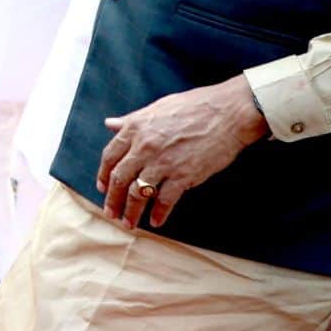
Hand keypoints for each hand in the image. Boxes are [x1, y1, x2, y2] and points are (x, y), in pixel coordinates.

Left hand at [96, 73, 269, 229]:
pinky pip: (164, 200)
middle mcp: (144, 147)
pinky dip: (158, 214)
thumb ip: (131, 120)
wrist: (227, 113)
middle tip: (110, 213)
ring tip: (129, 223)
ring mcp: (163, 162)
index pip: (110, 156)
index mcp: (135, 129)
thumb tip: (110, 124)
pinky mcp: (183, 175)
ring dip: (131, 211)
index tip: (102, 188)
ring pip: (138, 193)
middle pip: (119, 179)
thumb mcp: (156, 108)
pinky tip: (156, 222)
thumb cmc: (194, 107)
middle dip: (113, 200)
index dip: (103, 175)